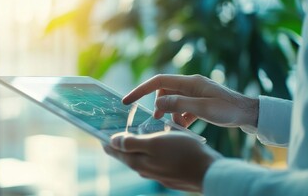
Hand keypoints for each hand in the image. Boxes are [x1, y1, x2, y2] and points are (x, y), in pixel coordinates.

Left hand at [104, 131, 221, 191]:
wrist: (209, 172)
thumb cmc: (183, 153)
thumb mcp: (155, 143)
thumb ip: (132, 143)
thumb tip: (112, 142)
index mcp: (138, 162)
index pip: (115, 151)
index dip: (106, 140)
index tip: (99, 132)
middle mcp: (144, 170)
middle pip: (126, 156)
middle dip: (118, 144)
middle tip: (113, 132)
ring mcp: (156, 174)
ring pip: (140, 158)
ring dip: (134, 148)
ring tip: (132, 136)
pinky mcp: (168, 174)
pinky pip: (153, 161)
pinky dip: (149, 152)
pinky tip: (154, 145)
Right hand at [122, 74, 258, 128]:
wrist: (249, 113)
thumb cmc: (229, 110)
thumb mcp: (203, 109)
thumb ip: (179, 104)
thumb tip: (158, 102)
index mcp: (190, 82)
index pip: (159, 81)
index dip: (141, 90)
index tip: (128, 100)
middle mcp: (191, 85)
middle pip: (165, 91)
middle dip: (159, 105)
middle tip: (159, 120)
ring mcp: (195, 93)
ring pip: (173, 101)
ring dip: (171, 113)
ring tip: (176, 125)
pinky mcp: (200, 102)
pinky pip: (183, 107)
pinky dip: (180, 117)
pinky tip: (185, 126)